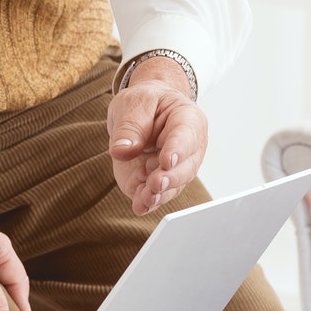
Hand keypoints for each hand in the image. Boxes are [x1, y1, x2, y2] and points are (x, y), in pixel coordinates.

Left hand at [108, 55, 206, 214]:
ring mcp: (175, 168)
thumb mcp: (133, 104)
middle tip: (156, 183)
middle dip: (171, 177)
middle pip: (185, 167)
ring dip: (160, 194)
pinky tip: (140, 206)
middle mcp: (188, 148)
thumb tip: (122, 150)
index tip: (167, 160)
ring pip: (173, 185)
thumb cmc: (145, 104)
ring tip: (146, 198)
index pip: (186, 136)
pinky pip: (157, 194)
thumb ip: (129, 127)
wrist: (142, 113)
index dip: (178, 149)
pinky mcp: (158, 181)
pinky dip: (148, 202)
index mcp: (187, 119)